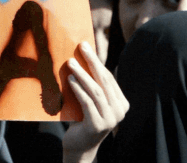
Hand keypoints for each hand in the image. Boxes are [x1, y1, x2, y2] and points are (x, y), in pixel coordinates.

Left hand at [62, 42, 128, 162]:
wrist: (79, 145)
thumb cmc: (82, 118)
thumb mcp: (90, 100)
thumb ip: (91, 85)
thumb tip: (80, 57)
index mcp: (121, 103)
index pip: (108, 77)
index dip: (97, 61)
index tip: (85, 46)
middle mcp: (119, 111)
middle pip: (103, 81)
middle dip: (92, 62)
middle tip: (81, 47)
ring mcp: (110, 119)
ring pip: (96, 91)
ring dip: (82, 75)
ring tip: (71, 63)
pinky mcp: (97, 125)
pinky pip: (88, 103)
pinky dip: (79, 90)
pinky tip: (70, 80)